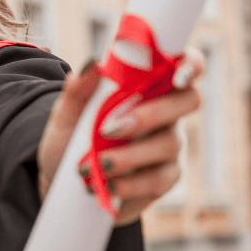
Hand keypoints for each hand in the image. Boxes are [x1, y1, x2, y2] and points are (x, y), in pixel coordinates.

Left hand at [36, 49, 203, 225]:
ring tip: (96, 165)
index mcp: (144, 88)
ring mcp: (168, 146)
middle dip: (152, 113)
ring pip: (169, 143)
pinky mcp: (164, 179)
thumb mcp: (65, 115)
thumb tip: (93, 64)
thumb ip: (77, 90)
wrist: (59, 181)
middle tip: (109, 129)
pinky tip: (108, 186)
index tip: (177, 74)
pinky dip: (131, 184)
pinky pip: (160, 179)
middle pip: (188, 100)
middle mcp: (164, 113)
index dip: (190, 64)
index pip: (181, 66)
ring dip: (130, 155)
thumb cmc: (68, 140)